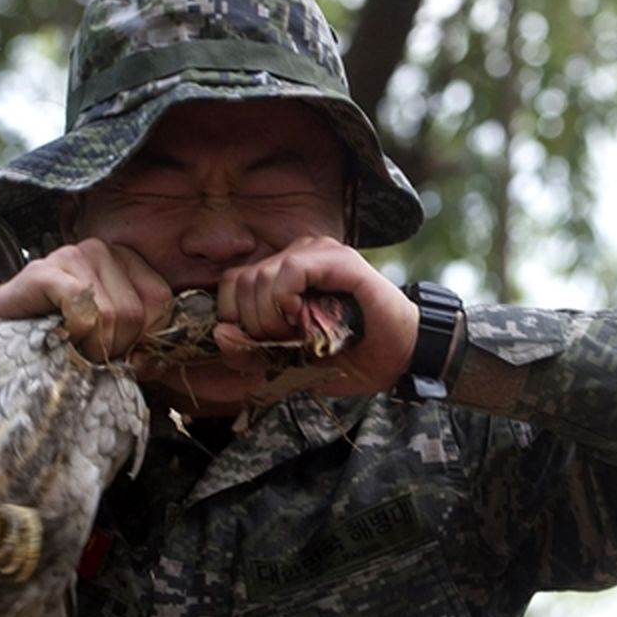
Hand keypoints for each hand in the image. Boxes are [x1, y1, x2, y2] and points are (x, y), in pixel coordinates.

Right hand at [0, 239, 172, 362]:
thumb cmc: (57, 334)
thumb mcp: (109, 341)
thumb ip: (141, 350)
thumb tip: (154, 360)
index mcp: (126, 261)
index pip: (161, 303)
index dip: (144, 339)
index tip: (118, 352)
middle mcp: (102, 250)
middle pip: (136, 313)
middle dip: (116, 348)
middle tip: (89, 353)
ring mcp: (73, 255)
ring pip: (113, 315)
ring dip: (93, 347)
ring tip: (73, 346)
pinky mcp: (45, 271)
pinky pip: (82, 310)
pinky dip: (76, 334)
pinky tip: (61, 336)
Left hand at [215, 236, 420, 396]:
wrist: (398, 359)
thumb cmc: (346, 358)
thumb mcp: (286, 364)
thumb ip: (251, 352)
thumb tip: (219, 334)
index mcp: (280, 276)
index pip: (231, 284)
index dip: (235, 319)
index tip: (262, 344)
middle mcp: (295, 256)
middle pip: (241, 282)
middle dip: (254, 324)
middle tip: (286, 343)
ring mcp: (316, 253)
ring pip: (260, 275)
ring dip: (271, 317)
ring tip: (301, 335)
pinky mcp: (337, 258)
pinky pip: (289, 270)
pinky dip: (286, 299)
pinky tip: (304, 318)